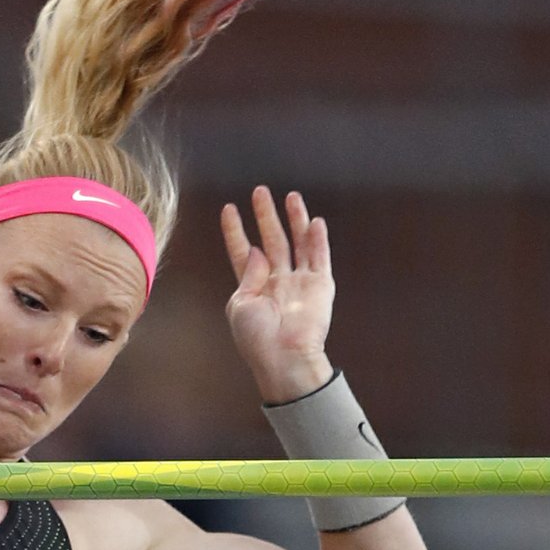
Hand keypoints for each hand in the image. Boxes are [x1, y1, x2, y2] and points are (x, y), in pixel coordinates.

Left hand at [221, 185, 333, 404]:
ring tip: (290, 197)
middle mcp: (276, 280)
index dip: (235, 231)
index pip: (242, 252)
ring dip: (294, 220)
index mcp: (252, 287)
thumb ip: (248, 275)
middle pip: (271, 240)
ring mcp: (299, 281)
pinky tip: (314, 222)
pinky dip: (317, 240)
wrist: (285, 358)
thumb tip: (256, 251)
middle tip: (260, 191)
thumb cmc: (256, 338)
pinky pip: (319, 257)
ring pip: (297, 243)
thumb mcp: (240, 305)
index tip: (228, 209)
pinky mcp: (320, 285)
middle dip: (265, 216)